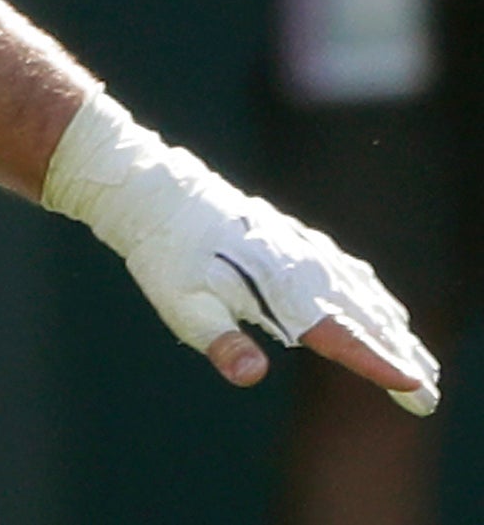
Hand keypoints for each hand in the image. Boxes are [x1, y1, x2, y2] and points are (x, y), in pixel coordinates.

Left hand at [138, 175, 434, 413]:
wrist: (152, 190)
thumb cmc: (164, 254)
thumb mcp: (182, 306)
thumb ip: (220, 342)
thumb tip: (250, 376)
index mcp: (282, 289)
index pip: (341, 337)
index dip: (378, 364)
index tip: (412, 388)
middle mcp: (301, 266)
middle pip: (364, 318)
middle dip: (401, 354)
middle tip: (429, 392)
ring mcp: (299, 247)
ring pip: (361, 292)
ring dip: (392, 326)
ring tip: (418, 357)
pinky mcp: (290, 235)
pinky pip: (345, 267)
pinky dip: (371, 292)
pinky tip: (379, 302)